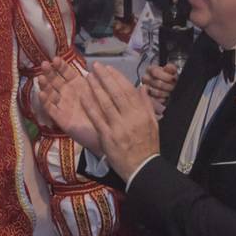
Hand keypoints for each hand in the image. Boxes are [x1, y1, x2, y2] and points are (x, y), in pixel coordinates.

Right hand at [37, 57, 101, 153]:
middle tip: (44, 65)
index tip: (55, 59)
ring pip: (50, 93)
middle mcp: (68, 93)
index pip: (66, 72)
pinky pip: (51, 109)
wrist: (106, 134)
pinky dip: (45, 102)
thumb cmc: (105, 112)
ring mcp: (63, 105)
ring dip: (45, 85)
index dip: (60, 66)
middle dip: (49, 72)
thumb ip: (99, 81)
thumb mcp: (103, 93)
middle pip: (55, 80)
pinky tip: (42, 94)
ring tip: (41, 78)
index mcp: (77, 85)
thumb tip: (96, 65)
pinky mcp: (60, 118)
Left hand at [80, 62, 159, 179]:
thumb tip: (142, 86)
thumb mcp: (153, 124)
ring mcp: (118, 127)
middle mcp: (131, 118)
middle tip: (95, 66)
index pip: (129, 90)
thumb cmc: (147, 146)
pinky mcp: (107, 136)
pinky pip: (96, 117)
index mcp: (142, 114)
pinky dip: (89, 105)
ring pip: (105, 103)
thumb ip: (147, 104)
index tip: (108, 67)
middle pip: (116, 93)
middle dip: (105, 78)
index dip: (117, 77)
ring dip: (96, 87)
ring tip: (88, 76)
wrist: (143, 169)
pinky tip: (83, 95)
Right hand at [141, 62, 177, 115]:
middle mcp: (146, 78)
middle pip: (157, 83)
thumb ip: (171, 68)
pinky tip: (165, 97)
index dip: (165, 76)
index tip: (173, 78)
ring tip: (170, 92)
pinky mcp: (148, 98)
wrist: (169, 87)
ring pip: (156, 92)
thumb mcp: (172, 70)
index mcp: (150, 70)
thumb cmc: (169, 77)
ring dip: (165, 93)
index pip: (155, 72)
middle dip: (168, 86)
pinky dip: (162, 99)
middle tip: (173, 86)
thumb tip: (170, 68)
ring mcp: (146, 88)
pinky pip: (155, 100)